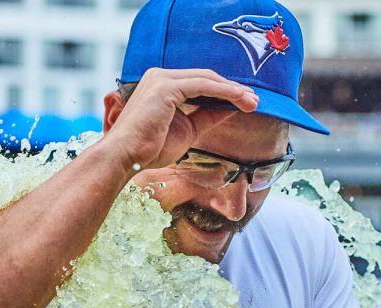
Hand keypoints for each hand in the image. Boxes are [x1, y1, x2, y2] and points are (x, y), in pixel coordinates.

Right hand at [106, 68, 258, 170]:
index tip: (245, 102)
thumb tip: (230, 110)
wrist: (125, 158)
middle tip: (255, 101)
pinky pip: (203, 86)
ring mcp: (161, 79)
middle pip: (205, 77)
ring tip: (252, 102)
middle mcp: (160, 76)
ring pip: (206, 79)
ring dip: (233, 90)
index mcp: (161, 85)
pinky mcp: (165, 87)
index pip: (199, 82)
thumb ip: (206, 117)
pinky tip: (240, 99)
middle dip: (233, 89)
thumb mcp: (187, 130)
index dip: (224, 91)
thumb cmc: (148, 149)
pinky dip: (224, 92)